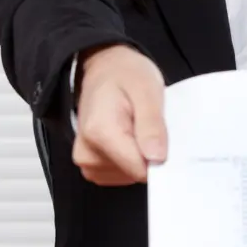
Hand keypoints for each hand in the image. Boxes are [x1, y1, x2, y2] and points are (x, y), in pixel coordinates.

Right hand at [72, 44, 167, 185]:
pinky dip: (130, 160)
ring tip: (136, 127)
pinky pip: (121, 176)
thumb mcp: (147, 89)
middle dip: (148, 153)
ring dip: (140, 156)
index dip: (158, 156)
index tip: (160, 136)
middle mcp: (87, 152)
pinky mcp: (91, 166)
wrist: (104, 69)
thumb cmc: (124, 75)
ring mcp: (86, 162)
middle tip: (146, 124)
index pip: (139, 169)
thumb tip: (156, 158)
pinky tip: (129, 137)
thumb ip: (151, 124)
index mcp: (99, 133)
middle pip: (134, 174)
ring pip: (129, 177)